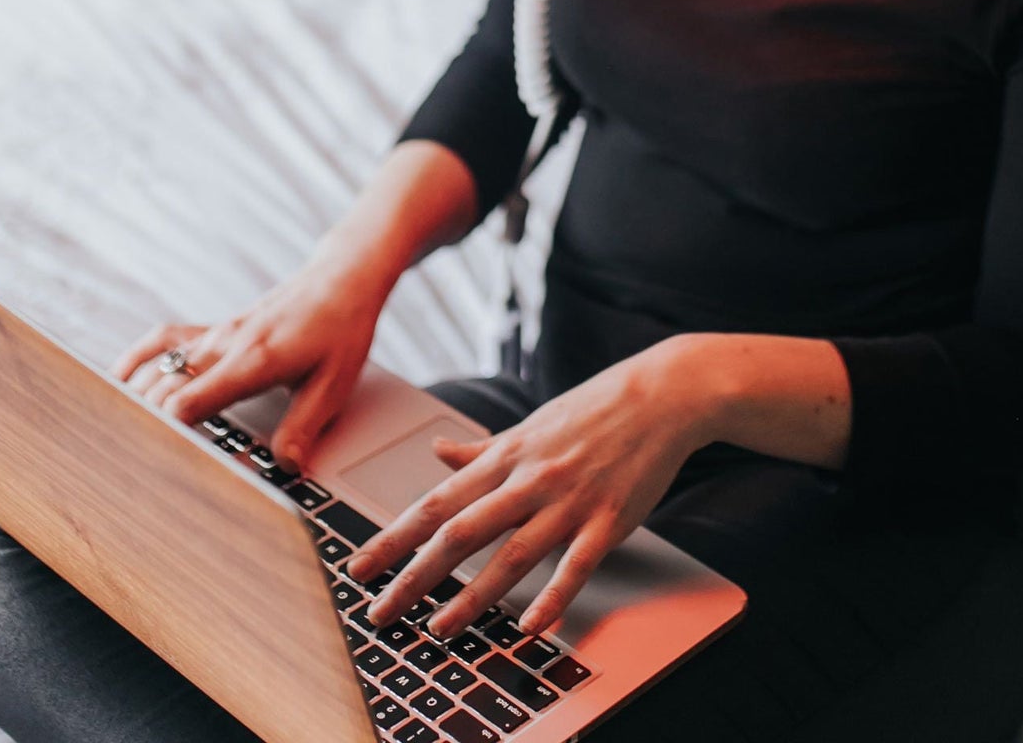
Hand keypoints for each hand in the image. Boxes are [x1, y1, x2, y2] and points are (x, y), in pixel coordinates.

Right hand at [109, 258, 388, 470]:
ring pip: (159, 368)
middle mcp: (224, 346)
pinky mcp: (216, 329)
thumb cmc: (341, 329)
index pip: (187, 404)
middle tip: (132, 464)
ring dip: (137, 400)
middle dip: (145, 428)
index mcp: (251, 362)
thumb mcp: (334, 383)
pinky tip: (120, 379)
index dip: (167, 438)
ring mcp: (217, 335)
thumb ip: (305, 426)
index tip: (154, 464)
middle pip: (163, 391)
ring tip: (120, 437)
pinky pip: (166, 339)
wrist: (341, 280)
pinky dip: (138, 358)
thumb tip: (284, 465)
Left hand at [346, 343, 711, 640]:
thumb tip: (438, 452)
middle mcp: (530, 479)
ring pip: (512, 554)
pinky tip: (531, 626)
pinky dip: (554, 596)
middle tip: (380, 611)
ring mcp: (570, 501)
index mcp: (507, 457)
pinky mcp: (610, 519)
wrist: (663, 394)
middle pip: (461, 532)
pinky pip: (577, 563)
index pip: (438, 502)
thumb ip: (482, 448)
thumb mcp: (531, 425)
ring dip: (473, 596)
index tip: (359, 567)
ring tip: (439, 629)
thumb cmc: (595, 408)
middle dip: (415, 575)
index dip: (394, 536)